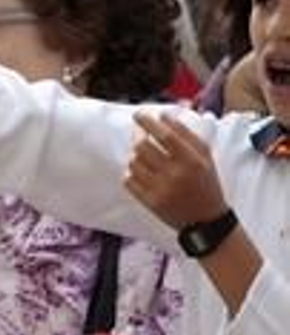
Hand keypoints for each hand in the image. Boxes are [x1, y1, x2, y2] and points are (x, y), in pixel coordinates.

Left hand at [124, 111, 228, 229]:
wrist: (206, 220)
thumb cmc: (205, 183)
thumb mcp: (205, 157)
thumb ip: (187, 134)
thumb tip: (163, 116)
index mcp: (192, 161)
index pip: (165, 135)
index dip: (149, 122)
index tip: (139, 114)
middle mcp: (176, 175)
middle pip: (142, 147)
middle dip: (138, 136)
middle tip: (140, 132)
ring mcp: (161, 189)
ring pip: (133, 162)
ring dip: (136, 156)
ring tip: (147, 157)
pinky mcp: (150, 202)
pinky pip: (128, 180)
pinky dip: (132, 173)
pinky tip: (142, 172)